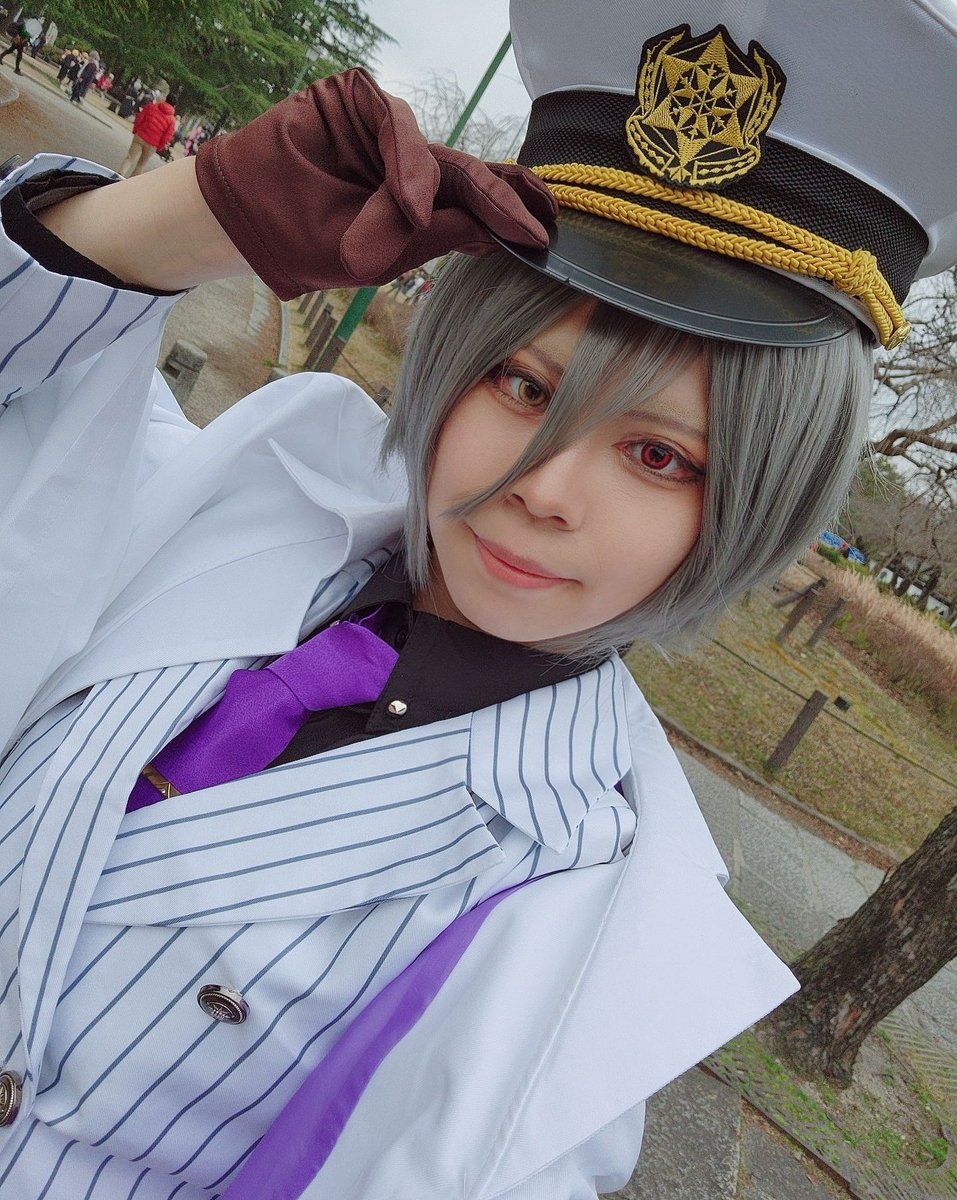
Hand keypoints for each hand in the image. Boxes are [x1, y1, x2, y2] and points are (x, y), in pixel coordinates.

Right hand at [194, 68, 556, 298]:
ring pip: (433, 153)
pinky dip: (405, 162)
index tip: (543, 236)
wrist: (243, 217)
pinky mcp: (357, 100)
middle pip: (469, 175)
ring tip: (418, 218)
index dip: (508, 216)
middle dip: (503, 198)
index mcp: (416, 204)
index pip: (473, 205)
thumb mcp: (375, 255)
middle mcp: (408, 164)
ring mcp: (385, 130)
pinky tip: (407, 196)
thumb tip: (489, 231)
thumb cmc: (305, 240)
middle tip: (535, 221)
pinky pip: (396, 125)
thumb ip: (429, 238)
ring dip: (435, 191)